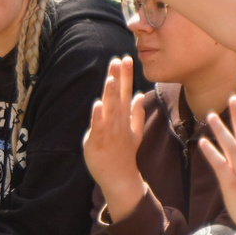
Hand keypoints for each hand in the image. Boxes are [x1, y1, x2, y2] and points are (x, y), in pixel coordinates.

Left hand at [83, 55, 150, 216]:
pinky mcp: (99, 141)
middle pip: (119, 96)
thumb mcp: (134, 131)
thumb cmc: (124, 153)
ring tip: (111, 78)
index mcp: (124, 117)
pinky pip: (98, 126)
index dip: (126, 76)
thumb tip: (138, 95)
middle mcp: (118, 122)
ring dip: (111, 93)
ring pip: (110, 109)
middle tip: (120, 59)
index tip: (126, 58)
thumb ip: (136, 113)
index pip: (126, 92)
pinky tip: (96, 103)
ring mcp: (110, 131)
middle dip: (119, 78)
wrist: (120, 177)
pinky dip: (98, 115)